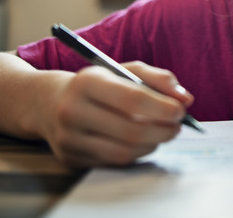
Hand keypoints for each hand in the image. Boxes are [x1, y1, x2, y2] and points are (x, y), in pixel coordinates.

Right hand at [40, 62, 192, 166]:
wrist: (48, 103)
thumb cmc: (96, 84)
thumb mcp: (123, 70)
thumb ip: (157, 78)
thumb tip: (185, 98)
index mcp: (87, 82)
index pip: (132, 99)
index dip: (162, 107)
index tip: (180, 110)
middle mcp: (73, 111)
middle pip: (130, 130)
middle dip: (163, 130)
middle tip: (177, 126)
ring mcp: (69, 138)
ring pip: (125, 151)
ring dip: (153, 144)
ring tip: (162, 133)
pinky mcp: (71, 158)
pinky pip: (115, 162)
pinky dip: (137, 153)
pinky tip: (143, 142)